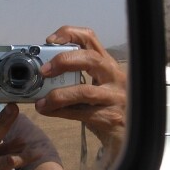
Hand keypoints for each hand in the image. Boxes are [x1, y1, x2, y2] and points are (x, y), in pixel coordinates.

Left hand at [35, 26, 126, 168]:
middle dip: (63, 61)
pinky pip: (82, 113)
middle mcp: (115, 77)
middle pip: (91, 59)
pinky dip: (61, 112)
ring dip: (57, 96)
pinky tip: (48, 112)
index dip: (69, 34)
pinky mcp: (111, 117)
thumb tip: (42, 75)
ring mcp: (115, 97)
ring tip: (41, 102)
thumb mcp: (96, 87)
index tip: (49, 40)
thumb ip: (76, 78)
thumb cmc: (106, 108)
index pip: (90, 38)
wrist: (127, 135)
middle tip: (44, 71)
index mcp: (107, 65)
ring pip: (85, 91)